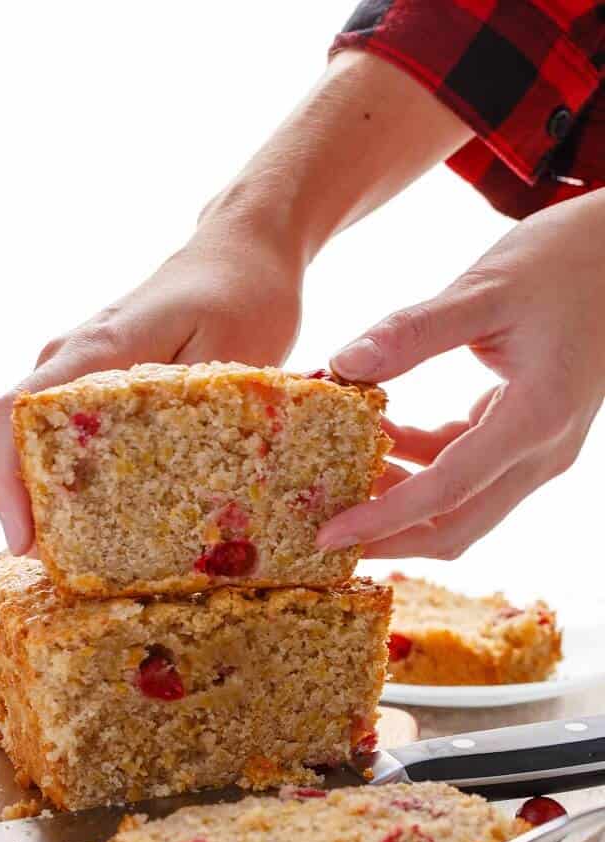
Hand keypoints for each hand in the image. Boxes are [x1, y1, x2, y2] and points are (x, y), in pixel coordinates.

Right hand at [0, 208, 302, 553]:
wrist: (245, 248)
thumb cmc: (246, 291)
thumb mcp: (234, 351)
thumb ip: (190, 405)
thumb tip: (163, 478)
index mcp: (98, 348)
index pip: (16, 413)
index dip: (7, 482)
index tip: (24, 540)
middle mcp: (71, 356)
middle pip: (10, 436)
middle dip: (21, 504)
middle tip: (66, 564)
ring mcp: (79, 365)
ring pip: (30, 437)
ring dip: (41, 493)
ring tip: (83, 551)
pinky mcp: (97, 377)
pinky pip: (60, 430)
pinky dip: (65, 473)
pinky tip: (100, 512)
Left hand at [318, 190, 604, 559]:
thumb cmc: (563, 261)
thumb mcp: (485, 289)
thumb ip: (413, 331)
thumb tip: (342, 365)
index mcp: (534, 419)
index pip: (447, 491)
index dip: (383, 519)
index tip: (329, 535)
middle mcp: (541, 450)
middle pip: (457, 525)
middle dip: (388, 536)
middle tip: (323, 532)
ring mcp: (537, 449)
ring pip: (460, 505)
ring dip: (400, 499)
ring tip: (338, 476)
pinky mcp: (525, 435)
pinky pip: (466, 470)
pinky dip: (419, 464)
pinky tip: (379, 434)